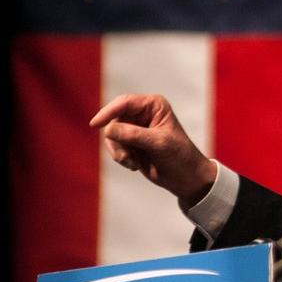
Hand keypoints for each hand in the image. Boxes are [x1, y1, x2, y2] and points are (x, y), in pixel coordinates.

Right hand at [89, 94, 218, 205]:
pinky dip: (121, 157)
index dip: (107, 112)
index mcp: (153, 105)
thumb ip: (133, 135)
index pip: (124, 103)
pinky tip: (135, 165)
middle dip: (116, 140)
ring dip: (118, 151)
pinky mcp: (131, 143)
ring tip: (132, 163)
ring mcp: (135, 128)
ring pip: (111, 135)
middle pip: (113, 120)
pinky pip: (114, 147)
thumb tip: (107, 129)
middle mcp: (143, 113)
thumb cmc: (179, 156)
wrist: (186, 178)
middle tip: (125, 157)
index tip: (95, 124)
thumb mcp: (158, 143)